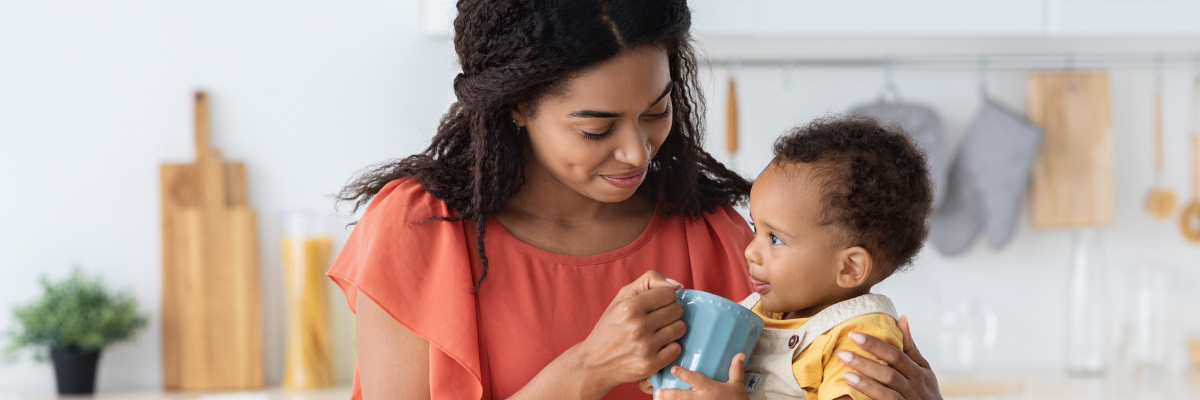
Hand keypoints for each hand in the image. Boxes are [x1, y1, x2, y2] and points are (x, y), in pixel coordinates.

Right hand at [571, 270, 685, 392]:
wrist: (594, 363)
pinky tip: (658, 347)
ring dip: (672, 329)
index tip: (656, 305)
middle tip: (657, 319)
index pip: (669, 293)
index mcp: (630, 307)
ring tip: (658, 332)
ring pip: (680, 328)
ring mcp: (645, 347)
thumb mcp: (621, 297)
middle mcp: (638, 326)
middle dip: (670, 312)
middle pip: (677, 310)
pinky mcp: (651, 365)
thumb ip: (648, 281)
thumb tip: (677, 285)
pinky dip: (670, 347)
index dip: (664, 298)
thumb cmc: (609, 327)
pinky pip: (677, 349)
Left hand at [655, 353, 750, 399]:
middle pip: (683, 396)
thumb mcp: (738, 385)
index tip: (673, 368)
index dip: (684, 374)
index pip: (695, 379)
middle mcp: (703, 399)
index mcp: (711, 389)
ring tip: (658, 399)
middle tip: (658, 391)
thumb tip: (740, 354)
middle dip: (670, 394)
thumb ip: (735, 369)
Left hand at [840, 316, 941, 399]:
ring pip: (888, 390)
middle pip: (890, 372)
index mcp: (919, 373)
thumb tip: (902, 318)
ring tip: (845, 372)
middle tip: (842, 353)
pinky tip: (852, 388)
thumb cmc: (925, 392)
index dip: (875, 345)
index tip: (854, 335)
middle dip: (865, 362)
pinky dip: (869, 394)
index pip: (896, 355)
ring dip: (865, 380)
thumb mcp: (923, 370)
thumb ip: (910, 348)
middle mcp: (916, 387)